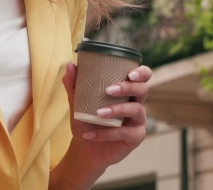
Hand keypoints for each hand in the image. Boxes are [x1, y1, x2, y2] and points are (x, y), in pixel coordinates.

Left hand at [60, 62, 152, 176]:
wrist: (85, 147)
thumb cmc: (86, 120)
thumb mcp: (77, 102)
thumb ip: (73, 84)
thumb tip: (69, 65)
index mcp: (126, 90)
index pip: (142, 77)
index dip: (142, 73)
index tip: (130, 73)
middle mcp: (136, 103)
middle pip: (143, 90)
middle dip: (128, 87)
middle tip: (108, 90)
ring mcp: (138, 120)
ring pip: (137, 110)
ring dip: (118, 110)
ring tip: (99, 113)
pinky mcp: (135, 137)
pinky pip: (126, 133)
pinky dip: (108, 133)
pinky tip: (92, 135)